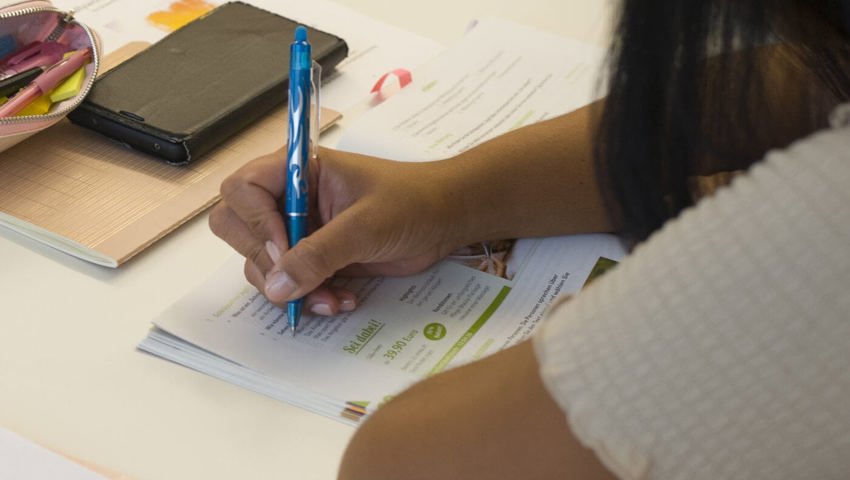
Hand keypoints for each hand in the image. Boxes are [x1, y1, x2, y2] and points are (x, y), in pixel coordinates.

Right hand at [209, 146, 464, 315]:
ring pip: (262, 263)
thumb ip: (319, 254)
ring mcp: (299, 229)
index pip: (243, 189)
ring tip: (330, 298)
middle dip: (265, 261)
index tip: (284, 248)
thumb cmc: (412, 202)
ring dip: (290, 288)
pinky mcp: (314, 257)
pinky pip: (290, 283)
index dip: (255, 222)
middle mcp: (290, 198)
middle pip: (238, 227)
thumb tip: (277, 285)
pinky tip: (341, 300)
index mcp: (297, 170)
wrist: (445, 220)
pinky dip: (308, 298)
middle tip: (298, 280)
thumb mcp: (365, 225)